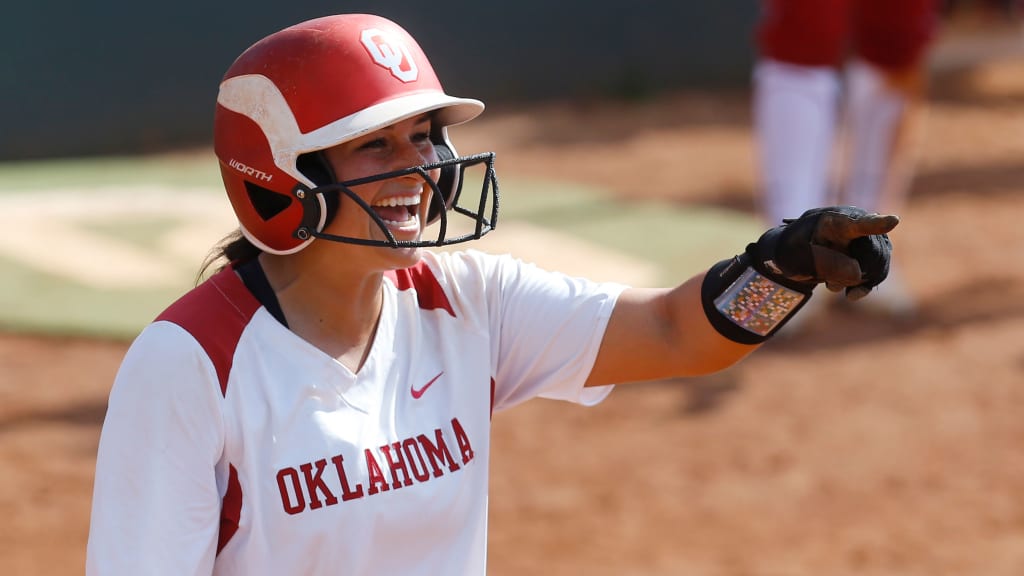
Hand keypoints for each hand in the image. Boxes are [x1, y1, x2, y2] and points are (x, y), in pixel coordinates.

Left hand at [749, 206, 899, 300]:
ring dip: (858, 280)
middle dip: (855, 274)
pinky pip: (879, 271)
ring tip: (832, 284)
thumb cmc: (792, 250)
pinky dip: (866, 286)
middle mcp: (857, 222)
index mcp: (834, 220)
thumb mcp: (797, 258)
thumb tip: (857, 272)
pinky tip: (851, 295)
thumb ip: (824, 264)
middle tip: (829, 284)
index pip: (858, 223)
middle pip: (873, 254)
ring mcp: (866, 235)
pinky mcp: (872, 250)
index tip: (892, 221)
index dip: (876, 224)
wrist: (795, 253)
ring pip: (879, 264)